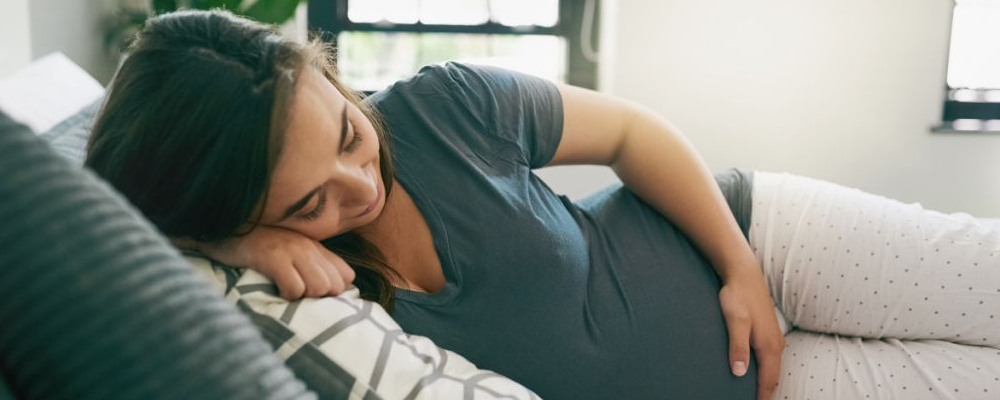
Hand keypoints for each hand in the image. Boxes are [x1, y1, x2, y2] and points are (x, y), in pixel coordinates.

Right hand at [173, 226, 354, 299]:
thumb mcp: (291, 250)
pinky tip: (274, 290)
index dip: (333, 292)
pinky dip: (286, 296)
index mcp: (316, 247)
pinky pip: (294, 288)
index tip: (312, 294)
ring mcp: (292, 251)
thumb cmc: (257, 245)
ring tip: (285, 291)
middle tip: (297, 293)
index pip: (346, 277)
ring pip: (319, 288)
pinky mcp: (273, 257)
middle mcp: (309, 248)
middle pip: (335, 286)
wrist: (225, 227)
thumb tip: (328, 292)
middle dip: (318, 297)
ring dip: (303, 297)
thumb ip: (312, 265)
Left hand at [718, 268, 784, 399]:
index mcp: (769, 346)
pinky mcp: (769, 333)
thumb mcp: (735, 321)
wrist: (744, 274)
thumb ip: (737, 347)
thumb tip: (739, 373)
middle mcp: (776, 345)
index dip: (762, 397)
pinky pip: (770, 360)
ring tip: (756, 395)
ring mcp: (775, 339)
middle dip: (766, 394)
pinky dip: (766, 372)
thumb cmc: (737, 296)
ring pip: (772, 369)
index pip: (768, 382)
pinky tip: (756, 375)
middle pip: (773, 378)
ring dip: (766, 384)